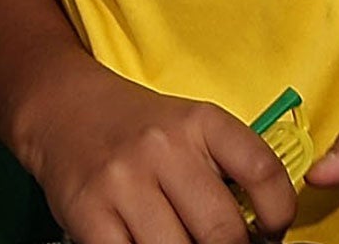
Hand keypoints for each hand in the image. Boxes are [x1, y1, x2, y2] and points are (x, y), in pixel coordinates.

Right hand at [29, 74, 295, 243]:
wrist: (61, 107)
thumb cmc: (136, 130)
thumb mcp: (187, 129)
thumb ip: (226, 171)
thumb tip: (260, 236)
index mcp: (199, 122)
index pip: (264, 174)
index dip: (278, 216)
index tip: (266, 231)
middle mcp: (162, 147)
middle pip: (224, 232)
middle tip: (217, 243)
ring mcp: (122, 181)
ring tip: (179, 240)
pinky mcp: (88, 211)